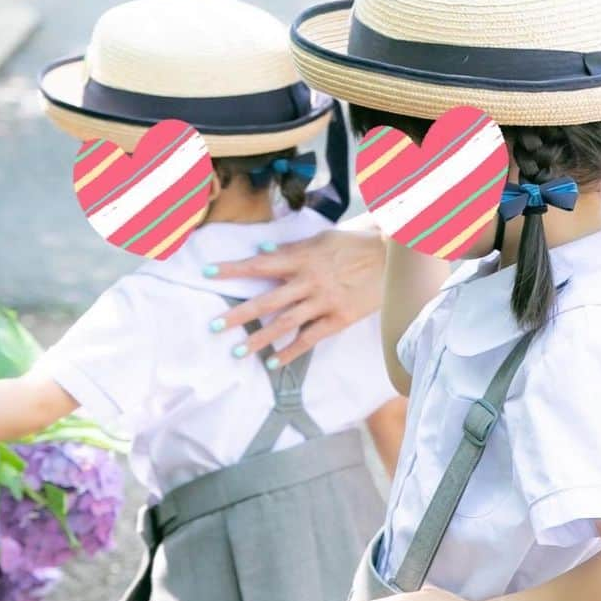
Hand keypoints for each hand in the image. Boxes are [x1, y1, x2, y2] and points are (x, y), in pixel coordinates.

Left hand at [209, 222, 383, 366]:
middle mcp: (308, 281)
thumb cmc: (355, 243)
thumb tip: (263, 249)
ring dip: (260, 338)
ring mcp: (323, 302)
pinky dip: (291, 351)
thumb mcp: (321, 239)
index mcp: (301, 257)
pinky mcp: (339, 319)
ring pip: (285, 323)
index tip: (208, 272)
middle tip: (215, 325)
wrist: (392, 258)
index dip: (233, 268)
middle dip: (239, 314)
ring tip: (237, 351)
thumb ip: (292, 246)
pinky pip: (310, 338)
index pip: (260, 263)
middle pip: (267, 300)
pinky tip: (274, 362)